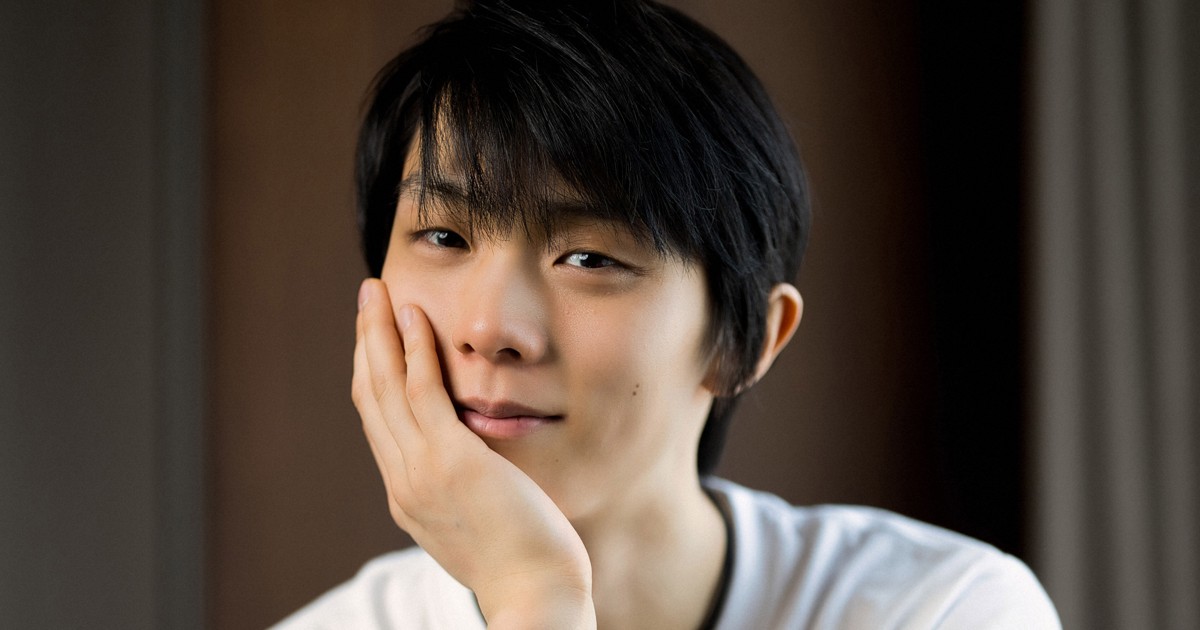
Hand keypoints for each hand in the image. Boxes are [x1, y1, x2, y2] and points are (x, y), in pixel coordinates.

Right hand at [352, 279, 595, 628]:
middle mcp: (402, 482)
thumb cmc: (523, 562)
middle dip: (365, 342)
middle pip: (371, 397)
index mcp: (407, 496)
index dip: (373, 372)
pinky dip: (414, 352)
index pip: (379, 422)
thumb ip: (462, 490)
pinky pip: (423, 394)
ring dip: (378, 333)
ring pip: (386, 388)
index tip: (375, 337)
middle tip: (366, 298)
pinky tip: (414, 317)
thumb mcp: (478, 523)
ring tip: (377, 291)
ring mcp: (420, 472)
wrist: (535, 593)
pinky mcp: (450, 461)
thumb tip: (472, 467)